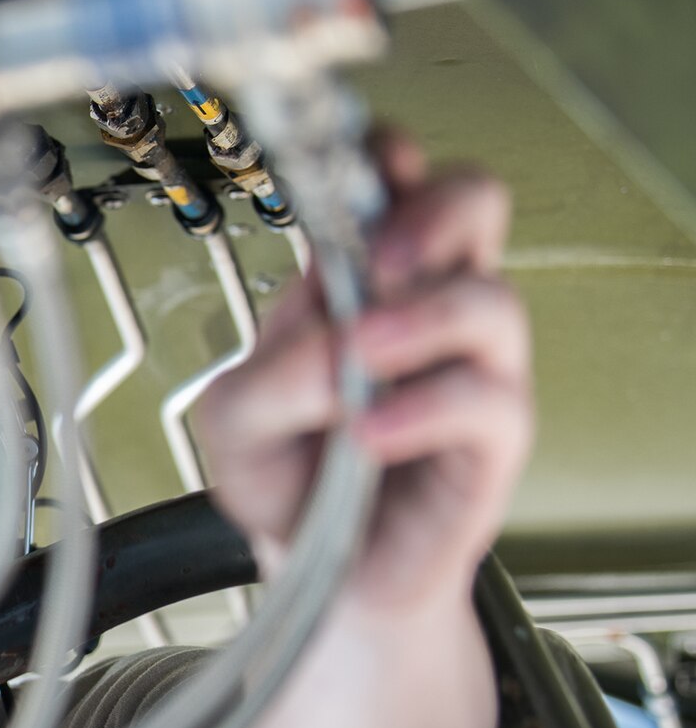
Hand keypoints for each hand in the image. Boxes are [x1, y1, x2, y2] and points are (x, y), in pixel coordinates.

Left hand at [193, 131, 533, 612]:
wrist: (318, 572)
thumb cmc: (286, 476)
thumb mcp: (234, 423)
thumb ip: (267, 376)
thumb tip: (332, 347)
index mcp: (357, 278)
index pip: (394, 183)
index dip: (384, 155)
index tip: (359, 160)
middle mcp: (424, 305)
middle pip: (475, 204)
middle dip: (431, 211)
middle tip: (378, 259)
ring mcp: (468, 366)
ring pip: (491, 298)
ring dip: (419, 318)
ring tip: (359, 357)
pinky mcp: (493, 437)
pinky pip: (486, 399)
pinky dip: (423, 408)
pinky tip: (370, 432)